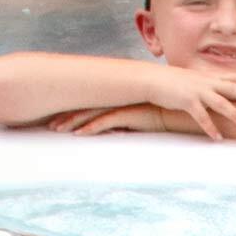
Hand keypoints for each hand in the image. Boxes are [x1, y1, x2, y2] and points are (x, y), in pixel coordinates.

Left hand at [49, 103, 166, 134]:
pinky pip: (105, 122)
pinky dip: (90, 127)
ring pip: (91, 114)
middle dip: (66, 116)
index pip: (91, 106)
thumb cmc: (167, 117)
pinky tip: (78, 133)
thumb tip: (119, 132)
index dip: (74, 113)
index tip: (59, 120)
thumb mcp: (143, 120)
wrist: (185, 112)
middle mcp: (118, 101)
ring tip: (56, 129)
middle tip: (50, 126)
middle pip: (86, 108)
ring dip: (72, 122)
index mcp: (120, 101)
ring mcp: (123, 107)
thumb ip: (129, 123)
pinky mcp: (130, 115)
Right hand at [145, 67, 235, 138]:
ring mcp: (197, 92)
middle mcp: (207, 83)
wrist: (154, 80)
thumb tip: (222, 90)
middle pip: (232, 89)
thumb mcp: (196, 79)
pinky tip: (218, 138)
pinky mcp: (187, 102)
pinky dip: (211, 128)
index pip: (234, 77)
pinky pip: (202, 117)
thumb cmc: (175, 81)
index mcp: (210, 77)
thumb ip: (210, 84)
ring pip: (221, 104)